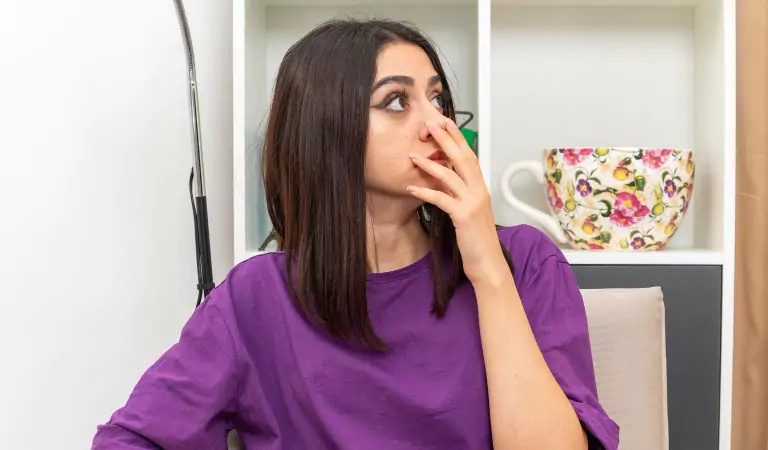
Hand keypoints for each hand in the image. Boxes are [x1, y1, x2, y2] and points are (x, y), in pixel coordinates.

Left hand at [406, 117, 506, 284]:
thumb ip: (460, 197)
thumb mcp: (470, 214)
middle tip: (431, 125)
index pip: (470, 157)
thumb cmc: (477, 242)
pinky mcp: (463, 216)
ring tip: (413, 155)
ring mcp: (472, 203)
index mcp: (481, 190)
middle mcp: (479, 192)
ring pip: (451, 175)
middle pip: (462, 158)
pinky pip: (441, 198)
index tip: (446, 124)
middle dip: (446, 140)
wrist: (488, 264)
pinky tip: (411, 187)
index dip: (458, 139)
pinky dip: (425, 191)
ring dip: (430, 163)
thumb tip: (444, 185)